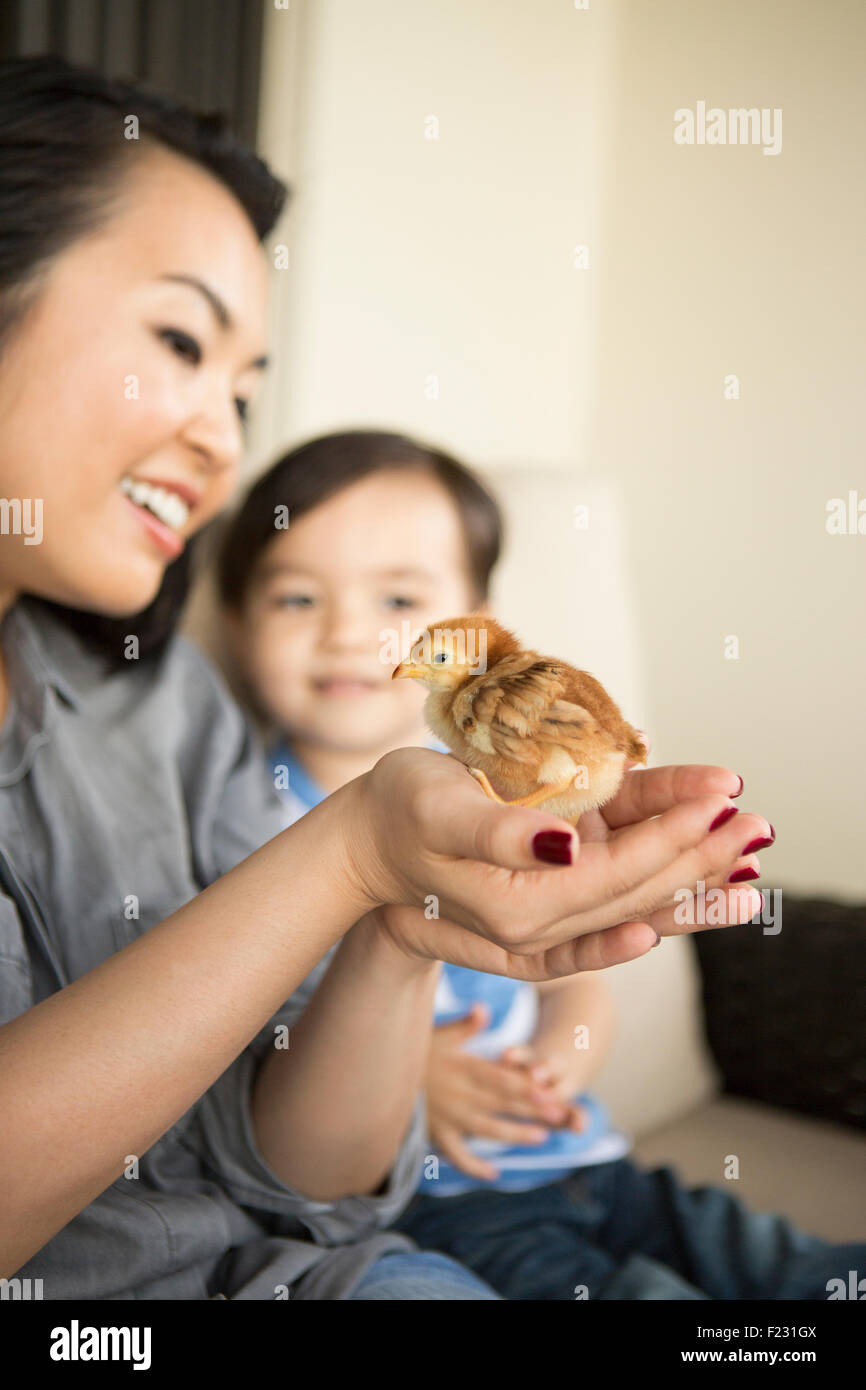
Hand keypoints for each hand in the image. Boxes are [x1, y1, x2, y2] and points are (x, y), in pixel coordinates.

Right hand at [352, 748, 768, 977]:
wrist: (364, 842)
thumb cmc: (394, 811)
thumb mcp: (436, 810)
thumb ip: (497, 834)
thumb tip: (566, 847)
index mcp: (518, 906)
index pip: (614, 876)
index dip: (670, 839)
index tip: (719, 802)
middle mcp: (540, 920)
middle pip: (638, 892)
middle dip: (702, 857)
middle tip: (759, 824)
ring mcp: (549, 909)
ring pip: (637, 898)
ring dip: (697, 877)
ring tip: (751, 859)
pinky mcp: (552, 888)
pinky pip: (617, 891)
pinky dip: (662, 885)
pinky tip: (701, 889)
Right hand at [426, 1006, 573, 1180]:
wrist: (376, 1078)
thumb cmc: (412, 1053)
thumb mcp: (436, 1034)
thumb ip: (464, 1026)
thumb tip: (483, 1009)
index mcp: (462, 1067)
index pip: (499, 1077)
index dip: (525, 1084)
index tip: (549, 1088)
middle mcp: (459, 1093)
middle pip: (501, 1103)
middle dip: (531, 1109)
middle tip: (559, 1114)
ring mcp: (448, 1117)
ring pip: (487, 1129)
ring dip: (515, 1134)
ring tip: (541, 1137)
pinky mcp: (436, 1135)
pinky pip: (457, 1155)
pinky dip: (474, 1167)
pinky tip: (493, 1172)